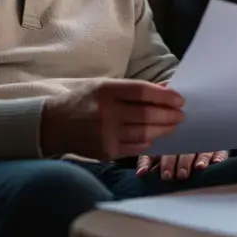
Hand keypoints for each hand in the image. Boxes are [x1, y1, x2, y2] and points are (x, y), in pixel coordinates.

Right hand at [41, 79, 184, 159]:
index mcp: (106, 90)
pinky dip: (148, 142)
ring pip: (145, 133)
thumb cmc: (83, 100)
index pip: (143, 92)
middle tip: (181, 114)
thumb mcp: (103, 86)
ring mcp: (106, 134)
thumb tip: (164, 90)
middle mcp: (106, 112)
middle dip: (169, 115)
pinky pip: (136, 147)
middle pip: (148, 114)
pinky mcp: (106, 151)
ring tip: (172, 125)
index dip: (165, 96)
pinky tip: (153, 137)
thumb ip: (131, 89)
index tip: (180, 99)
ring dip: (164, 129)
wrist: (54, 125)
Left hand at [136, 151, 228, 179]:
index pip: (164, 152)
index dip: (162, 163)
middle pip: (184, 152)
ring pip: (202, 151)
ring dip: (200, 159)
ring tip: (199, 167)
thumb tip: (141, 173)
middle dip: (180, 163)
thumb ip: (148, 161)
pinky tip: (218, 162)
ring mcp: (204, 145)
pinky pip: (220, 151)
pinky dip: (219, 156)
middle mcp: (188, 143)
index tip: (161, 174)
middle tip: (179, 174)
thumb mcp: (159, 152)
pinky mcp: (219, 148)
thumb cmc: (175, 147)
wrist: (201, 129)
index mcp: (170, 144)